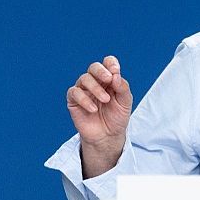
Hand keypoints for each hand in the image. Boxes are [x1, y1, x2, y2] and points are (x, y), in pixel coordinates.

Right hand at [66, 55, 132, 177]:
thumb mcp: (125, 102)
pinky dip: (84, 99)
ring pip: (84, 78)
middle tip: (109, 79)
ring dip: (96, 88)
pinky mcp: (73, 100)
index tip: (116, 70)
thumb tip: (115, 75)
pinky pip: (74, 92)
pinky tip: (93, 109)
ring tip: (105, 100)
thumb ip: (122, 87)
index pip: (107, 63)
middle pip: (94, 67)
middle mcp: (95, 82)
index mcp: (109, 79)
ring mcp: (84, 90)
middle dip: (101, 71)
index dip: (110, 63)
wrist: (108, 136)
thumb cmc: (117, 117)